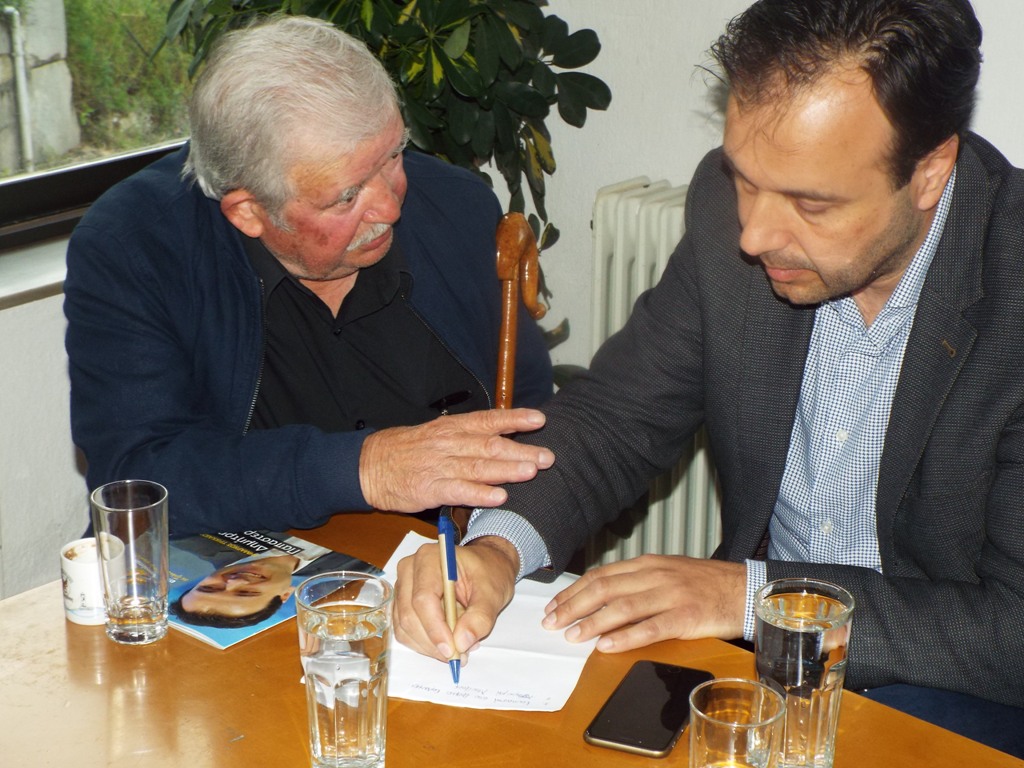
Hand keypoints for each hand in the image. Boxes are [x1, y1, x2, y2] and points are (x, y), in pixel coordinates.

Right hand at [359, 408, 553, 512]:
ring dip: (507, 470)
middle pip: (490, 445)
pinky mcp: (430, 489)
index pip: (488, 420)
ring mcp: (440, 467)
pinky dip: (480, 494)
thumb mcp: (437, 433)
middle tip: (547, 457)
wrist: (369, 465)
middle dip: (521, 450)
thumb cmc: (408, 450)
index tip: (540, 419)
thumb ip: (468, 435)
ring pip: (479, 467)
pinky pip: (459, 491)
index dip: (515, 419)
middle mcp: (449, 444)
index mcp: (452, 428)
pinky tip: (499, 496)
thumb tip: (502, 435)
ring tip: (531, 472)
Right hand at [394, 536, 519, 661]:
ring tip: (459, 646)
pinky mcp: (403, 603)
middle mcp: (409, 570)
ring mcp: (403, 587)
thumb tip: (462, 642)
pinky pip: (405, 630)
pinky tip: (447, 641)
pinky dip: (424, 643)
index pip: (423, 598)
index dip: (435, 628)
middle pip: (410, 615)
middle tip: (459, 656)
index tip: (452, 650)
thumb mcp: (493, 592)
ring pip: (404, 627)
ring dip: (429, 645)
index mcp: (429, 558)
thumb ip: (480, 617)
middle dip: (433, 642)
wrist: (486, 565)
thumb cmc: (489, 572)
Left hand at [541, 555, 745, 651]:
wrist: (744, 589)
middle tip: (552, 622)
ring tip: (572, 635)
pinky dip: (625, 637)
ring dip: (592, 622)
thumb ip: (637, 582)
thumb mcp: (667, 573)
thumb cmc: (704, 584)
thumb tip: (601, 597)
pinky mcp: (686, 617)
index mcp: (647, 564)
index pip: (600, 576)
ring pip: (622, 607)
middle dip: (573, 606)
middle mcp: (655, 576)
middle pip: (604, 589)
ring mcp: (671, 595)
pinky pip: (650, 628)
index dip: (573, 591)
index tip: (553, 606)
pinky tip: (607, 646)